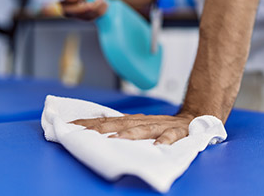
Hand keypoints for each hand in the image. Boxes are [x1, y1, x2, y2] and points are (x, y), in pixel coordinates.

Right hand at [60, 0, 107, 20]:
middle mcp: (64, 4)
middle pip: (68, 12)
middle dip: (83, 8)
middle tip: (96, 2)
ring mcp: (73, 13)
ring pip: (81, 15)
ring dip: (95, 8)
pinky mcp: (83, 17)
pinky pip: (90, 18)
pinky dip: (99, 11)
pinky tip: (104, 4)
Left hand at [71, 112, 195, 144]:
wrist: (192, 118)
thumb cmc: (161, 125)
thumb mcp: (139, 125)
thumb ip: (121, 129)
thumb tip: (96, 133)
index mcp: (133, 120)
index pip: (107, 120)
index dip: (89, 123)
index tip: (70, 125)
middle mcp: (144, 121)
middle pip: (119, 123)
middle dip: (101, 127)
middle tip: (84, 132)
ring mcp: (160, 125)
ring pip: (143, 129)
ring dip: (129, 134)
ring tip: (115, 139)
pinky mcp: (177, 131)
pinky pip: (171, 136)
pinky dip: (165, 139)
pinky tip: (158, 145)